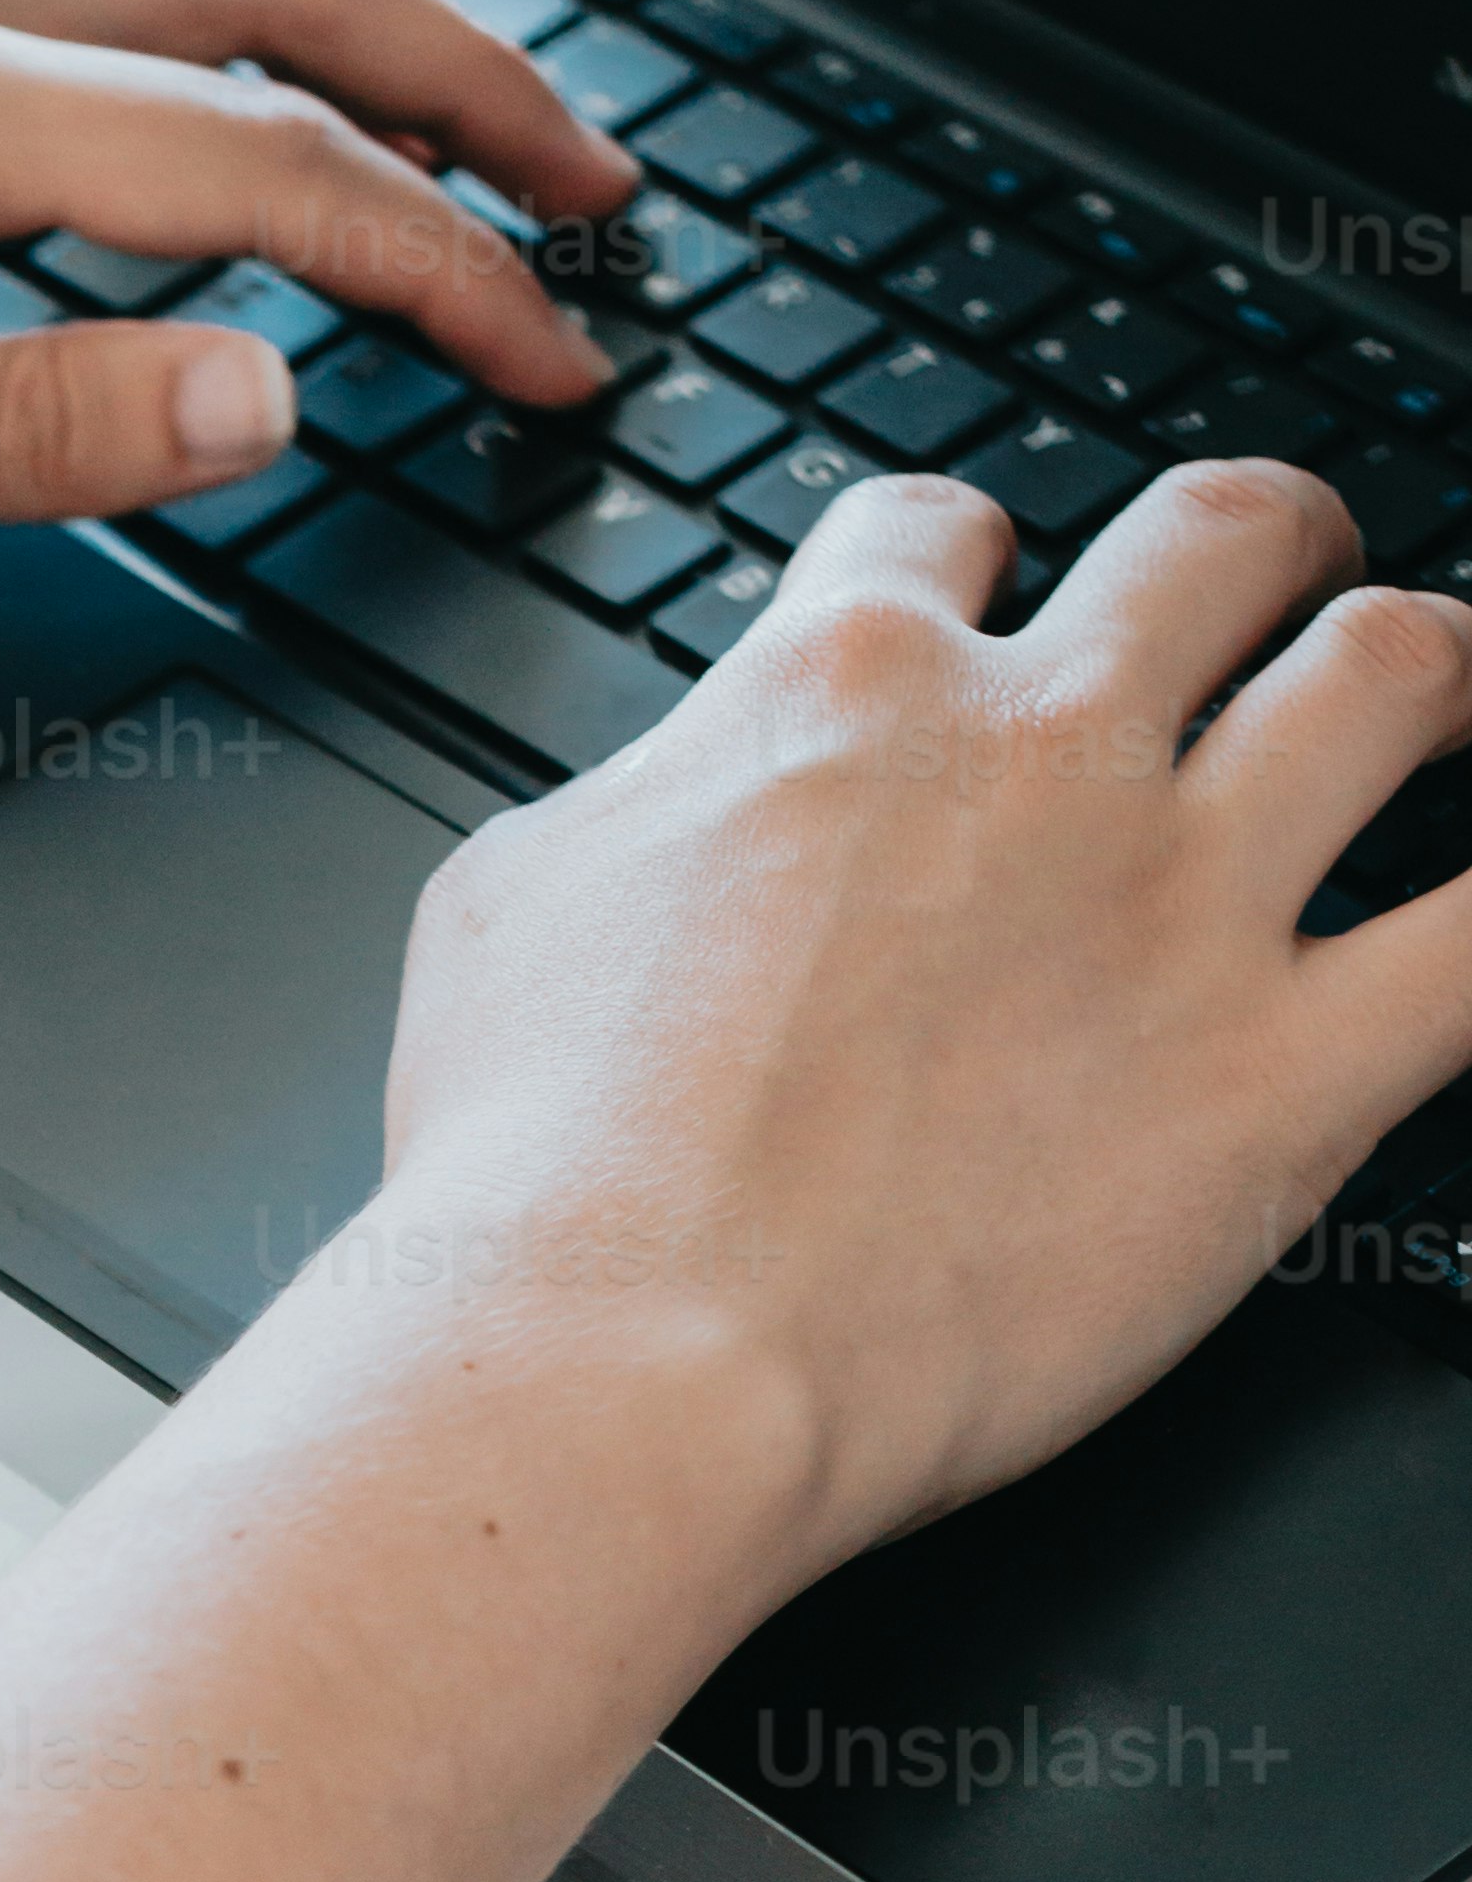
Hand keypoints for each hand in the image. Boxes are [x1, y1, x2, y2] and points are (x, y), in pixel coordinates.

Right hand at [363, 456, 1471, 1593]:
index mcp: (842, 687)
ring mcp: (1182, 902)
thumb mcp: (505, 904)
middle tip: (1278, 586)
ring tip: (1453, 692)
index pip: (942, 525)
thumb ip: (641, 806)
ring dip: (1439, 665)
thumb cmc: (529, 1171)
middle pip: (1220, 538)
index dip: (966, 555)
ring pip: (1397, 674)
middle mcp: (1039, 749)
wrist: (617, 1355)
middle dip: (1264, 546)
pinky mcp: (1279, 1080)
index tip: (979, 598)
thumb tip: (677, 802)